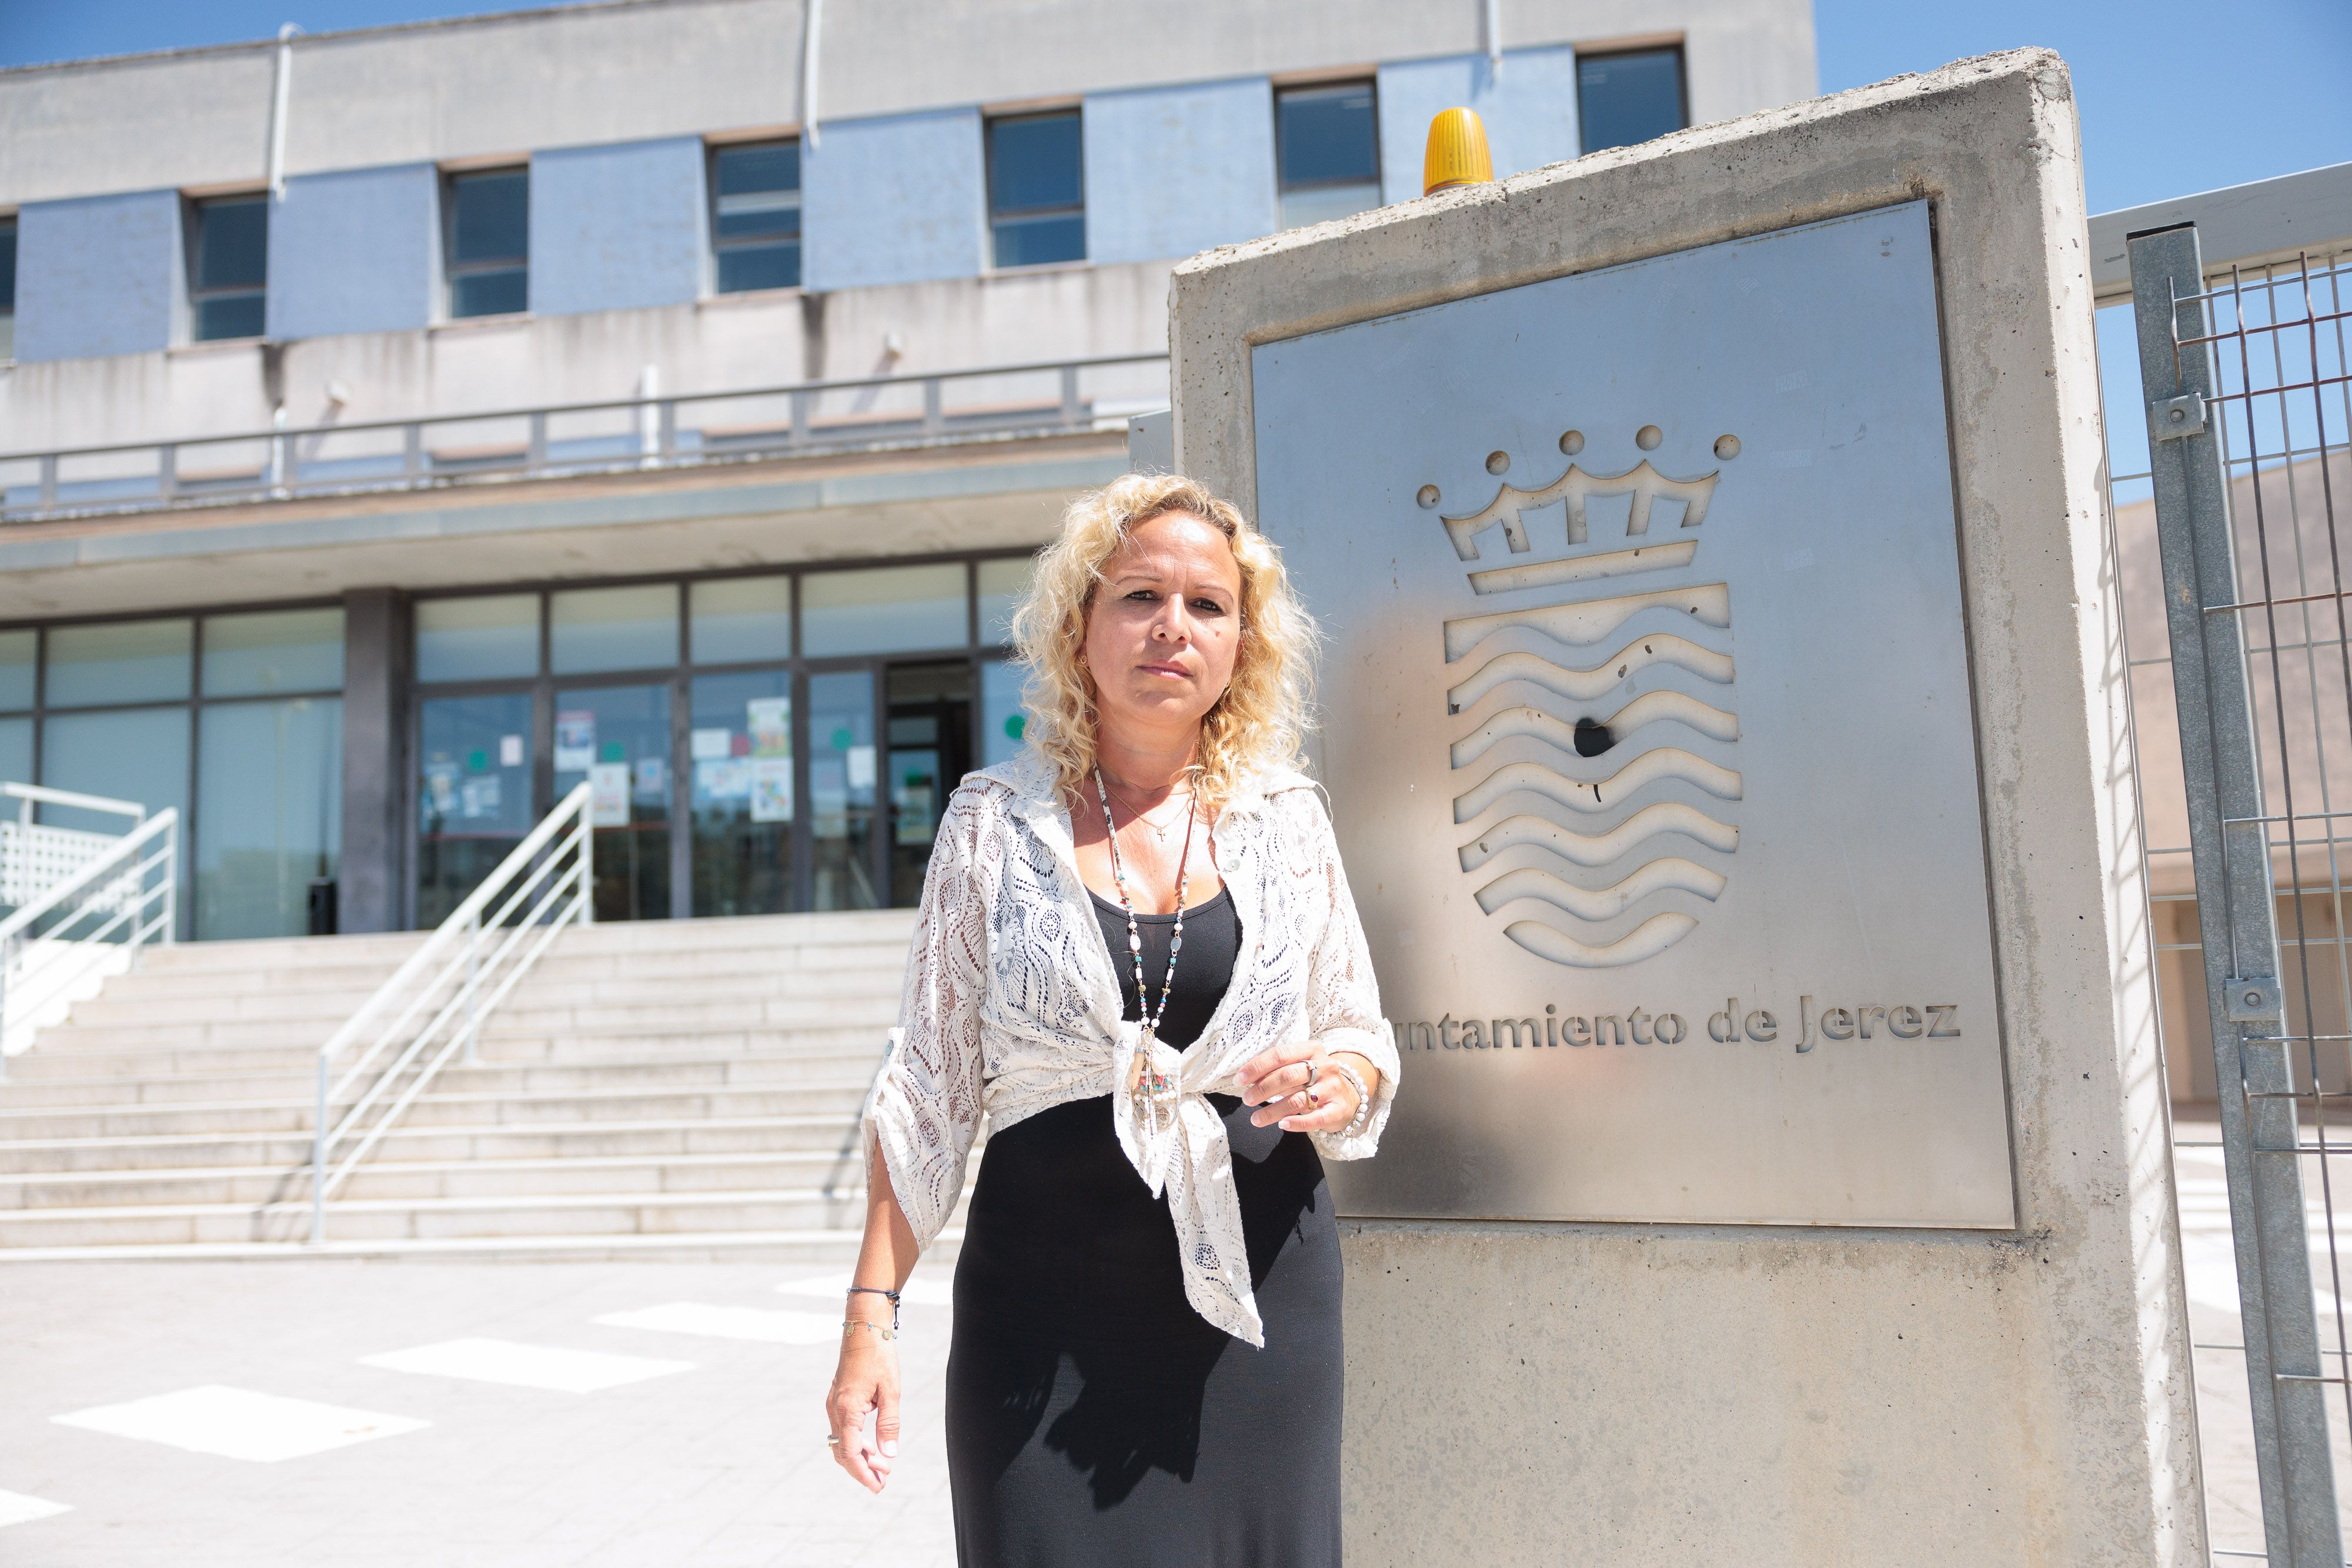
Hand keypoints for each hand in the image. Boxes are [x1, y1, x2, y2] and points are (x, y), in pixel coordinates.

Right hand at [825, 1323, 899, 1491]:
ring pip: (842, 1442)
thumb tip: (889, 1455)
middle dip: (862, 1469)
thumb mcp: (891, 1391)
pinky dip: (856, 1443)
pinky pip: (842, 1430)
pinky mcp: (837, 1399)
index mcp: (847, 1410)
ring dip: (860, 1457)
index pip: (852, 1453)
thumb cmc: (879, 1356)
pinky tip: (872, 1447)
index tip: (878, 1487)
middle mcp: (835, 1410)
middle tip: (884, 1481)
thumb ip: (889, 1424)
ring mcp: (833, 1404)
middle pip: (843, 1452)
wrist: (863, 1327)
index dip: (864, 1474)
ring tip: (882, 1467)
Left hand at [1236, 1042, 1378, 1132]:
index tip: (1240, 1079)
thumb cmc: (1316, 1080)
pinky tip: (1282, 1125)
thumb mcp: (1299, 1067)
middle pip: (1287, 1076)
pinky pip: (1314, 1118)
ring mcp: (1333, 1088)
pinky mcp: (1338, 1109)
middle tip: (1247, 1099)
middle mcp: (1325, 1066)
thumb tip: (1247, 1077)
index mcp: (1312, 1050)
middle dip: (1262, 1089)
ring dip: (1272, 1110)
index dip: (1257, 1067)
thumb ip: (1277, 1069)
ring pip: (1298, 1100)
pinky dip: (1296, 1123)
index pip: (1280, 1054)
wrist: (1349, 1096)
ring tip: (1256, 1119)